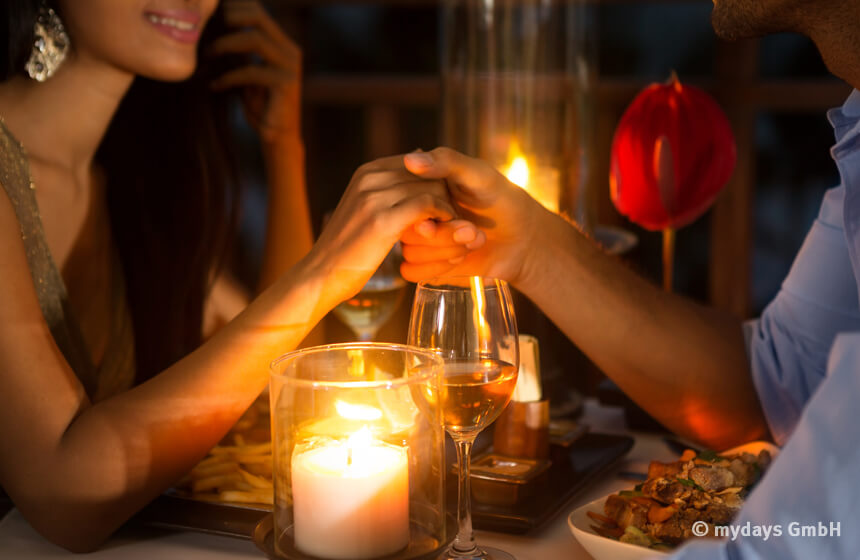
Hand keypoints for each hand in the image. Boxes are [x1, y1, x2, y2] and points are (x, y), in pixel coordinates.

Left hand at [211, 0, 300, 142]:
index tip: (208, 17)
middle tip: (206, 30)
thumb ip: (240, 52)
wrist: (277, 137)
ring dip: (225, 45)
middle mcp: (290, 51)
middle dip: (229, 18)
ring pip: (255, 39)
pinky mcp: (286, 85)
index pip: (258, 12)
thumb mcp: (247, 72)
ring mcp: (290, 67)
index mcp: (282, 44)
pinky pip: (252, 71)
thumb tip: (211, 30)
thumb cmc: (259, 105)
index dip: (234, 8)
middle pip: (259, 18)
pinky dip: (229, 76)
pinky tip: (215, 85)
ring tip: (207, 56)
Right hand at [303, 155, 478, 303]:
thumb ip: (387, 192)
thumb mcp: (364, 211)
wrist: (321, 275)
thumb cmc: (347, 249)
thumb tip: (414, 171)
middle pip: (427, 174)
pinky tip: (442, 231)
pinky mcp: (382, 220)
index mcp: (367, 171)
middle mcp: (370, 177)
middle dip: (445, 193)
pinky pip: (427, 205)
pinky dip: (442, 216)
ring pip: (430, 187)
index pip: (417, 163)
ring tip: (453, 226)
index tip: (444, 205)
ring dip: (447, 206)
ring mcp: (374, 196)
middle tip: (454, 217)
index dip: (435, 183)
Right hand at [398, 147, 547, 284]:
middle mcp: (414, 212)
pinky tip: (461, 258)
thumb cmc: (501, 199)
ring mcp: (418, 239)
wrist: (522, 238)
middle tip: (472, 230)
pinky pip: (410, 272)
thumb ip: (446, 162)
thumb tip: (411, 159)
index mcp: (420, 186)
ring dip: (446, 251)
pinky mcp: (424, 265)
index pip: (401, 198)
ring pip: (409, 252)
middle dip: (443, 235)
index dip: (424, 210)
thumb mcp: (479, 174)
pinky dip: (437, 268)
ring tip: (474, 240)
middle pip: (405, 229)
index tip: (452, 212)